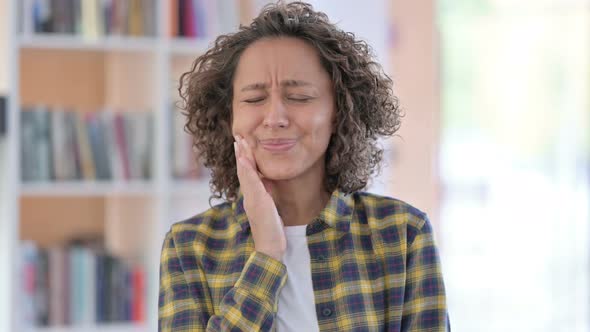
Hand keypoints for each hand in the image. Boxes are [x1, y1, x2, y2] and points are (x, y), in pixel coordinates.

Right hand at [234, 135, 286, 260]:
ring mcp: (252, 200)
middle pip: (243, 170)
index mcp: (253, 196)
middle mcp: (249, 196)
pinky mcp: (258, 204)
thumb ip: (267, 194)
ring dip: (242, 157)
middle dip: (241, 152)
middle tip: (238, 135)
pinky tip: (246, 161)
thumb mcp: (270, 207)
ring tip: (240, 142)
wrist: (270, 249)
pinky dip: (248, 171)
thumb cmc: (271, 230)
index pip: (248, 173)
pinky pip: (252, 184)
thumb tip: (267, 182)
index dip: (245, 157)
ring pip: (245, 174)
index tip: (243, 142)